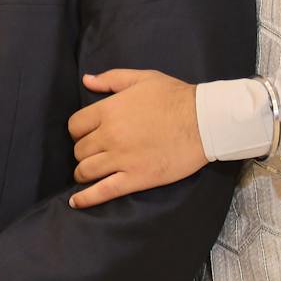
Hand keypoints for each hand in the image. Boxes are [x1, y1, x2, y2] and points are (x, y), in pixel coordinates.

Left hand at [67, 68, 204, 209]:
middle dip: (83, 151)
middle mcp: (109, 136)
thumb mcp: (142, 78)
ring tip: (88, 173)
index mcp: (108, 111)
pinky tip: (76, 202)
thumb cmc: (175, 97)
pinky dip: (86, 198)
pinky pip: (103, 191)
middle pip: (79, 150)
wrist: (205, 121)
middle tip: (94, 152)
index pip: (75, 126)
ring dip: (84, 172)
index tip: (86, 134)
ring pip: (86, 171)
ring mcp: (121, 159)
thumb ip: (111, 79)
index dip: (78, 131)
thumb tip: (86, 80)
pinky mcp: (136, 178)